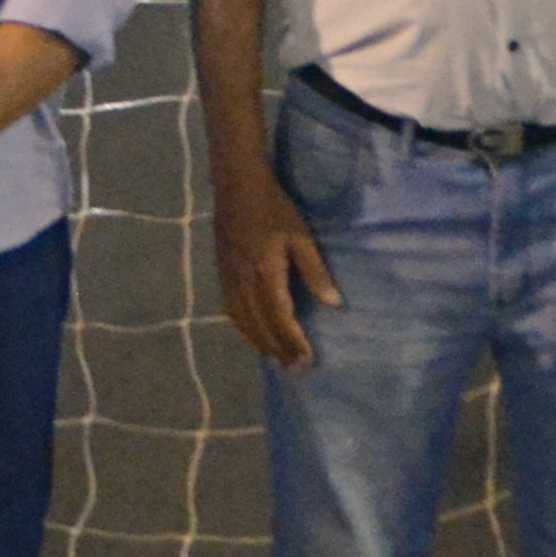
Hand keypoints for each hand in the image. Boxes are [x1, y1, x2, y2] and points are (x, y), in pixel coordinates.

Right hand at [210, 167, 341, 369]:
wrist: (236, 187)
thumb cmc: (275, 208)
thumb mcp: (302, 236)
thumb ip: (315, 271)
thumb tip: (333, 303)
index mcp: (266, 273)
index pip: (280, 317)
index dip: (293, 341)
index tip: (307, 360)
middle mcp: (244, 282)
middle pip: (261, 325)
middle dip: (278, 349)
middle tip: (296, 370)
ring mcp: (229, 280)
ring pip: (243, 322)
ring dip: (260, 344)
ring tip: (277, 360)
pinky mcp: (222, 275)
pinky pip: (232, 311)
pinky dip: (244, 329)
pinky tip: (253, 335)